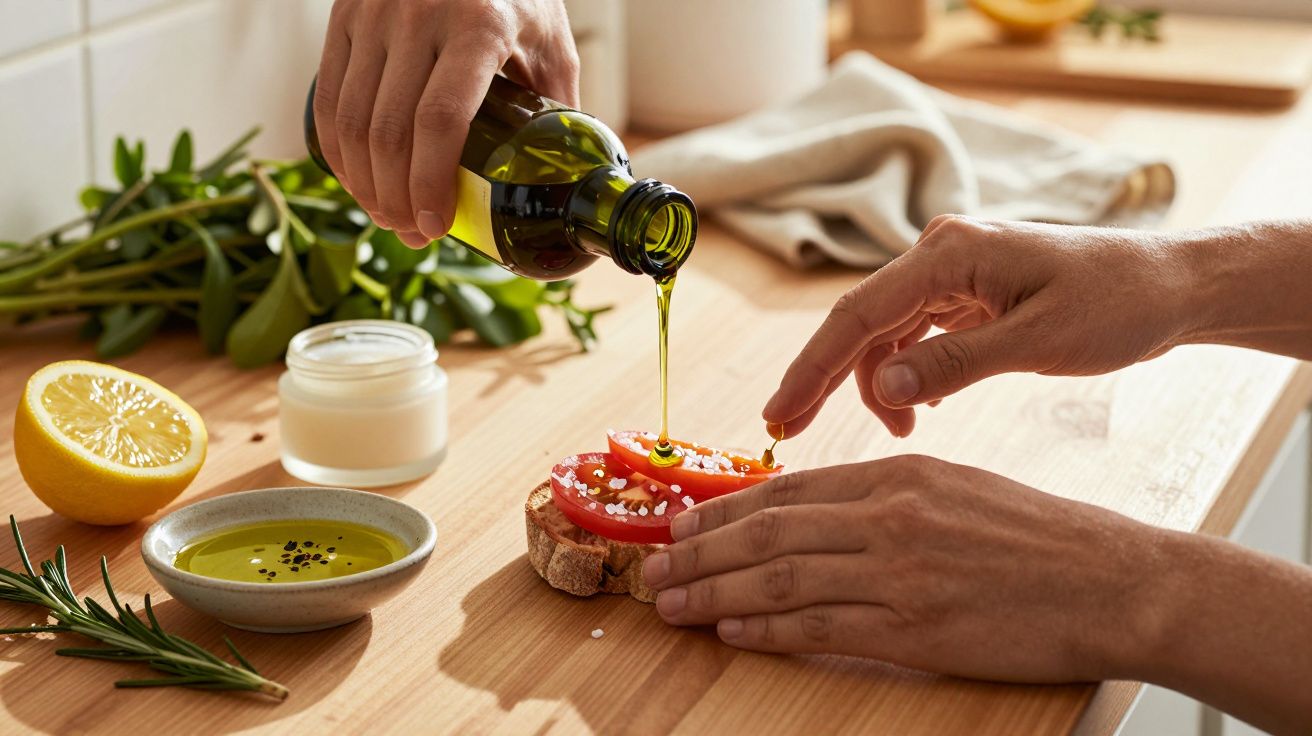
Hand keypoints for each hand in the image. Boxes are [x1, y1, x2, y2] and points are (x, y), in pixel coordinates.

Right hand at [314, 0, 578, 246]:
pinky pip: (328, 96)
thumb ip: (555, 108)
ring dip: (364, 182)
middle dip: (396, 197)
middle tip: (414, 233)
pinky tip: (358, 180)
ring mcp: (374, 13)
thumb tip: (563, 180)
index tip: (436, 226)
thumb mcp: (551, 43)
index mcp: (478, 26)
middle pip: (389, 130)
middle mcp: (419, 15)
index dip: (430, 182)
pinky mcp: (343, 15)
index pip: (441, 119)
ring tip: (389, 216)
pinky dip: (338, 150)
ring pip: (351, 119)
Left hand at [640, 455, 1162, 682]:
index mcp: (898, 476)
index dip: (723, 510)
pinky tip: (732, 631)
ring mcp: (899, 574)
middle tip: (652, 566)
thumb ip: (883, 497)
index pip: (786, 491)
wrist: (1113, 581)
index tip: (681, 524)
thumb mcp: (955, 487)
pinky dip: (767, 630)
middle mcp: (889, 517)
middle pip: (767, 533)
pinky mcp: (915, 629)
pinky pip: (820, 627)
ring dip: (714, 591)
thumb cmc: (1038, 535)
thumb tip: (816, 513)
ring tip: (671, 603)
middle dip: (699, 552)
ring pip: (780, 579)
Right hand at [762, 216, 1193, 437]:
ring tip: (901, 433)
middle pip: (860, 320)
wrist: (1172, 285)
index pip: (858, 315)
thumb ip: (956, 363)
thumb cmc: (1118, 305)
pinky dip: (909, 370)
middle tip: (789, 432)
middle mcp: (941, 252)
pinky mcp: (966, 290)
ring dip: (879, 382)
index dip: (811, 368)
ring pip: (885, 330)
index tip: (777, 414)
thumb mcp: (1039, 340)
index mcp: (951, 252)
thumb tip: (883, 390)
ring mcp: (952, 269)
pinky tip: (922, 406)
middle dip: (825, 377)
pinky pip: (915, 331)